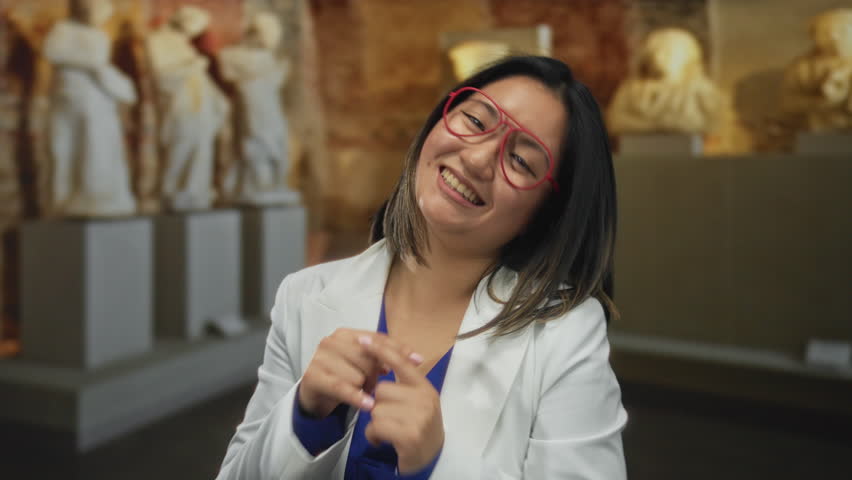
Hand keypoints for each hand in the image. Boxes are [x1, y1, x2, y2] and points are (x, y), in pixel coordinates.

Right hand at [298, 329, 420, 417]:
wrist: (314, 394)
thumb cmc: (343, 376)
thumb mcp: (365, 365)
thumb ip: (386, 358)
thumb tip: (416, 358)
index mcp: (346, 334)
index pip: (377, 338)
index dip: (398, 348)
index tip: (418, 360)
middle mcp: (331, 341)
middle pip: (368, 357)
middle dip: (375, 374)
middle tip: (372, 385)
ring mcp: (320, 357)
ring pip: (357, 374)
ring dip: (363, 388)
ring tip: (360, 391)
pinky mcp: (313, 376)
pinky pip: (341, 387)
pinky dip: (356, 396)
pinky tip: (367, 405)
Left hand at [360, 335, 443, 473]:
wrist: (431, 460)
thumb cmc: (419, 428)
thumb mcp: (417, 402)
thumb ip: (404, 383)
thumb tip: (382, 357)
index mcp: (425, 387)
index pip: (401, 362)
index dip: (381, 349)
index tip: (363, 339)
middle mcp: (424, 399)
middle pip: (382, 389)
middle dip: (378, 404)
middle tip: (389, 418)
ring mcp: (418, 417)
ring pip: (376, 409)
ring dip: (375, 423)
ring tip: (388, 431)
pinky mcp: (409, 436)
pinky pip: (376, 426)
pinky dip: (373, 436)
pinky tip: (383, 441)